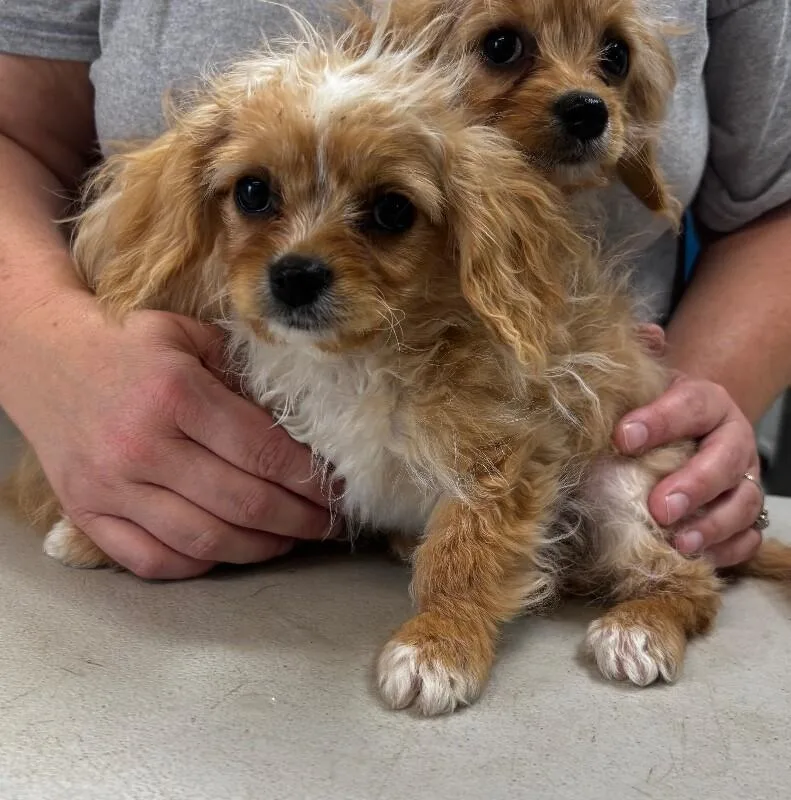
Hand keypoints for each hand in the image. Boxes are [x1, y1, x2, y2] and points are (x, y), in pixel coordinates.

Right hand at [1, 294, 335, 578]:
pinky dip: (201, 566)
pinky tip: (232, 551)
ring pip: (205, 541)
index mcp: (176, 394)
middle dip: (300, 521)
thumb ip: (241, 372)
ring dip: (262, 549)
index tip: (339, 492)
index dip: (310, 480)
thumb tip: (300, 422)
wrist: (43, 361)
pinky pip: (153, 561)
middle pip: (243, 503)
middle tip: (328, 525)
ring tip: (291, 541)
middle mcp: (143, 445)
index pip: (262, 452)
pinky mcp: (88, 515)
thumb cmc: (127, 348)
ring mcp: (112, 487)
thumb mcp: (188, 337)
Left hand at [614, 373, 762, 567]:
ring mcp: (746, 480)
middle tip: (661, 508)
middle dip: (694, 486)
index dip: (659, 422)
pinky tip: (699, 558)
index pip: (690, 406)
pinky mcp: (748, 514)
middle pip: (726, 462)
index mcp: (710, 403)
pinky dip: (728, 550)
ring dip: (712, 526)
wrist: (691, 424)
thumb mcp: (643, 401)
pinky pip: (749, 537)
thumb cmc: (657, 416)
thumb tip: (584, 438)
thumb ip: (625, 414)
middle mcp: (735, 441)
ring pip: (744, 504)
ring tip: (680, 543)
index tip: (623, 438)